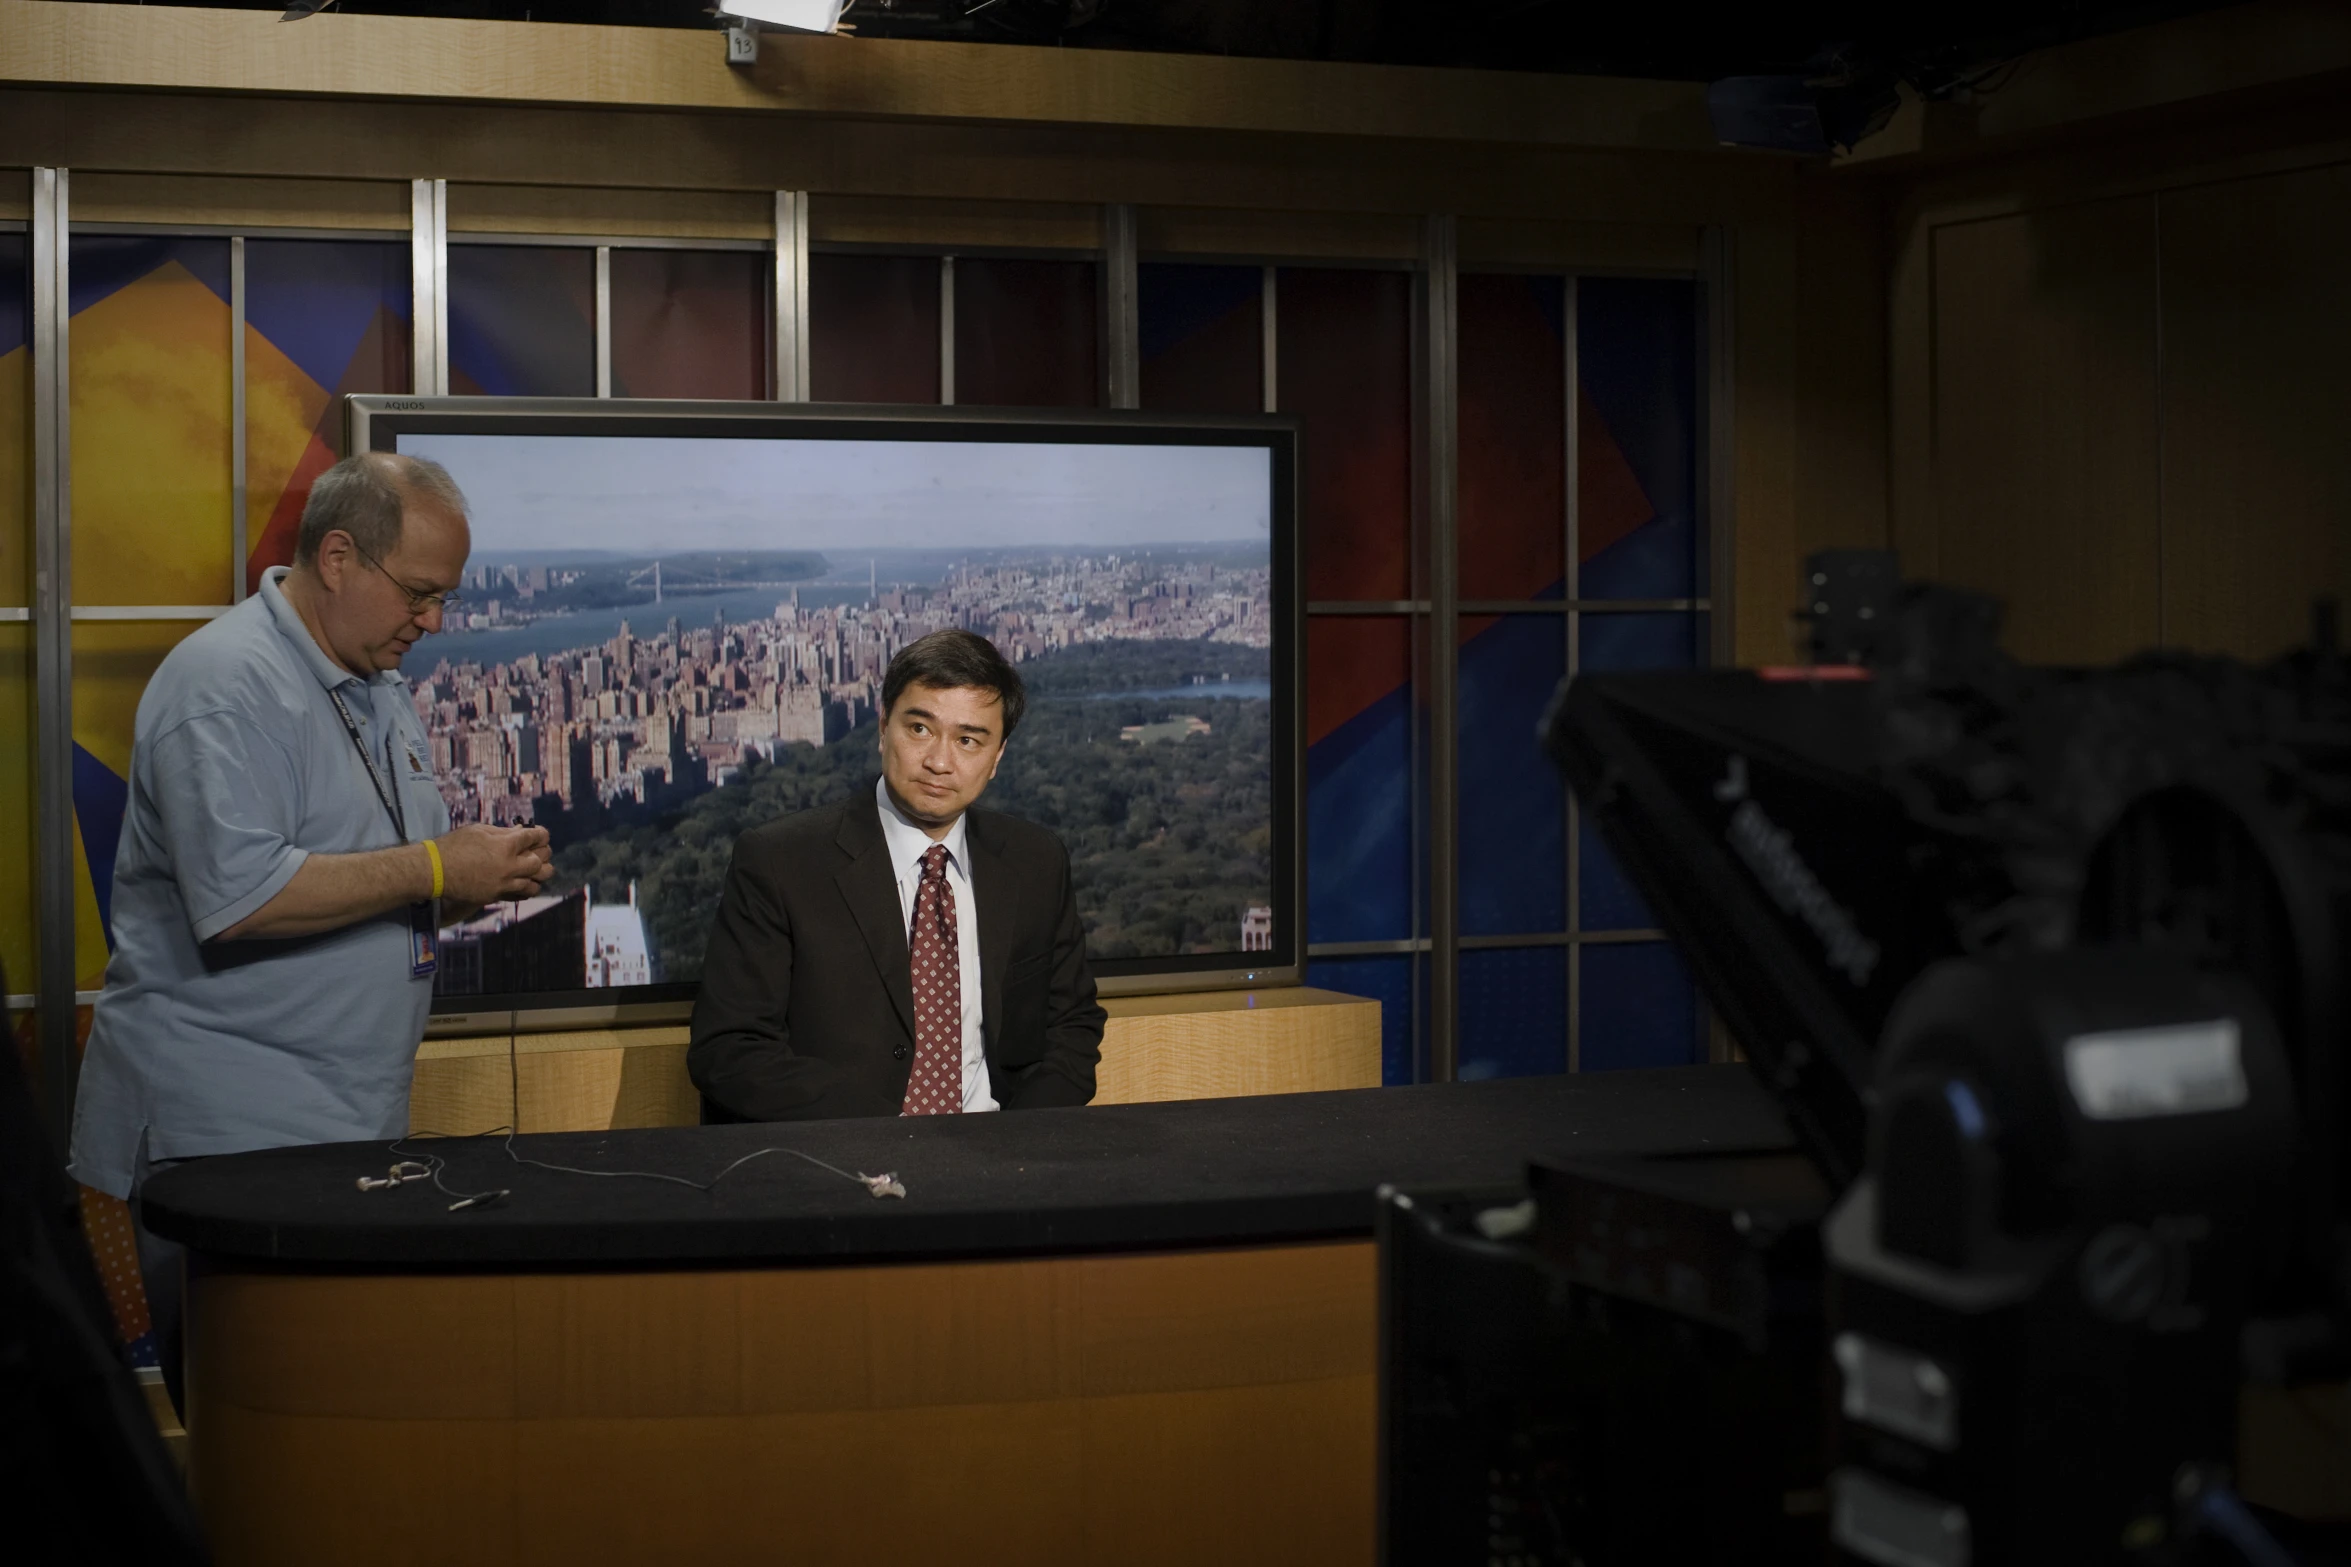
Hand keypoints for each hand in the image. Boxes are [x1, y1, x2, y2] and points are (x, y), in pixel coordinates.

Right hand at [433, 824, 553, 905]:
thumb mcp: (479, 830)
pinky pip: (520, 895)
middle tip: (538, 851)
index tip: (540, 835)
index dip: (541, 834)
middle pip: (540, 862)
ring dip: (537, 875)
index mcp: (505, 845)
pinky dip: (525, 889)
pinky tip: (523, 882)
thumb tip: (520, 832)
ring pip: (535, 883)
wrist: (434, 870)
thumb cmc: (454, 845)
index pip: (535, 837)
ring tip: (532, 870)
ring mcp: (503, 884)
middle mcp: (508, 866)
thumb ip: (503, 832)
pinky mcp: (495, 896)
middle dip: (542, 854)